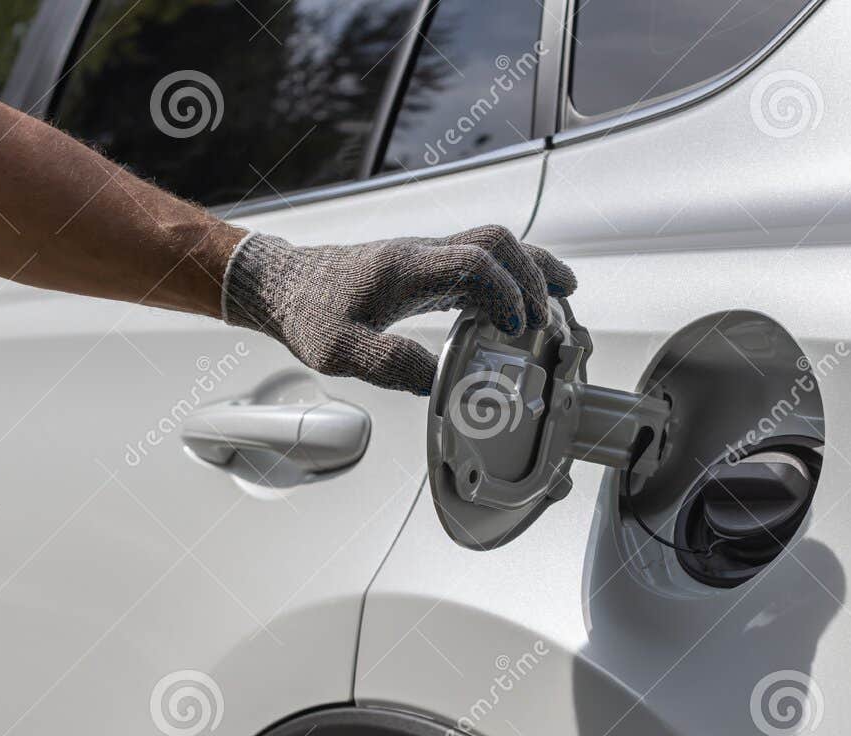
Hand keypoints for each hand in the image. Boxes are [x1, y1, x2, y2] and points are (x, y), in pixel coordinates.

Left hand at [221, 226, 577, 394]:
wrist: (286, 285)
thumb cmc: (309, 313)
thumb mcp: (338, 351)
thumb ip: (389, 363)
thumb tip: (438, 380)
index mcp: (406, 269)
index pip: (475, 262)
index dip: (506, 293)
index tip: (516, 331)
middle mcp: (423, 254)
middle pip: (496, 241)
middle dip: (533, 274)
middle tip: (549, 318)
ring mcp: (427, 257)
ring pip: (494, 243)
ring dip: (531, 267)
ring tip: (564, 295)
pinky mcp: (427, 268)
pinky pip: (481, 260)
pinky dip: (512, 275)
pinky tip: (524, 301)